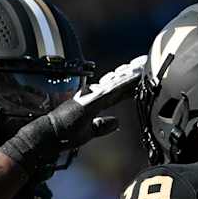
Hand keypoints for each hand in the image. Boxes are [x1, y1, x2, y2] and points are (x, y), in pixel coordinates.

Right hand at [0, 55, 146, 165]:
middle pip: (119, 83)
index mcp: (94, 102)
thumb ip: (103, 126)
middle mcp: (94, 95)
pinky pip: (112, 91)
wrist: (50, 135)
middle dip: (133, 74)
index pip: (117, 92)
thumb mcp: (89, 132)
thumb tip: (116, 123)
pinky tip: (135, 78)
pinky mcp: (91, 101)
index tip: (143, 78)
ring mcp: (93, 96)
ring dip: (131, 75)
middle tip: (147, 63)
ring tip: (145, 66)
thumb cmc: (64, 135)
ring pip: (117, 83)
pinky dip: (124, 84)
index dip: (131, 85)